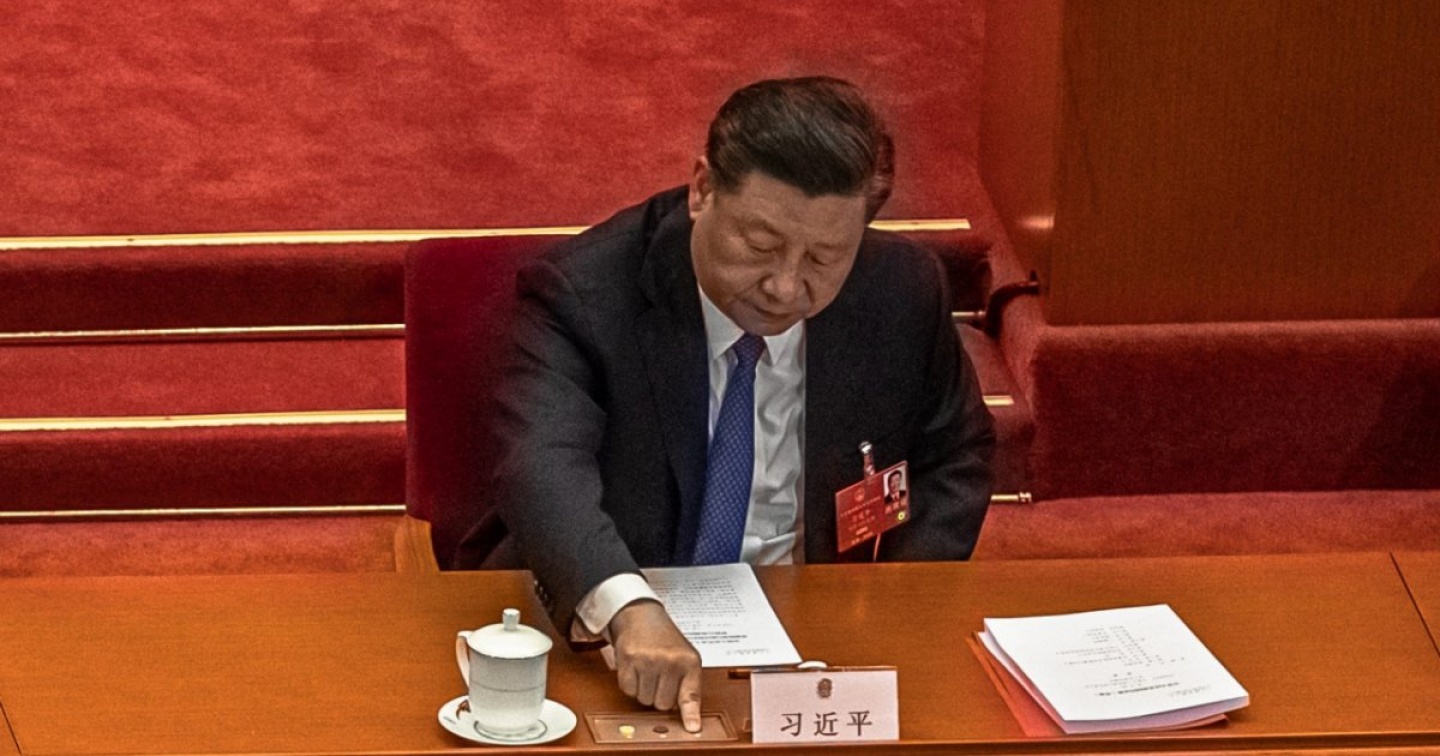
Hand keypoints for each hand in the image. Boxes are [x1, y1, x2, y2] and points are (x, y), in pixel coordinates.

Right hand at [607, 600, 702, 732]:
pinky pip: (627, 690)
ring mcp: (648, 661)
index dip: (690, 715)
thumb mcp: (685, 657)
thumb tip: (686, 716)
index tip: (692, 728)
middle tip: (659, 677)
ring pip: (644, 700)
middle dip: (659, 695)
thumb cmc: (665, 639)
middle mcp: (670, 661)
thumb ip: (687, 685)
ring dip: (644, 690)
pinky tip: (635, 668)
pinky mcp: (628, 660)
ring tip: (647, 670)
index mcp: (689, 661)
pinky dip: (630, 684)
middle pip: (663, 705)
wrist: (641, 615)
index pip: (691, 695)